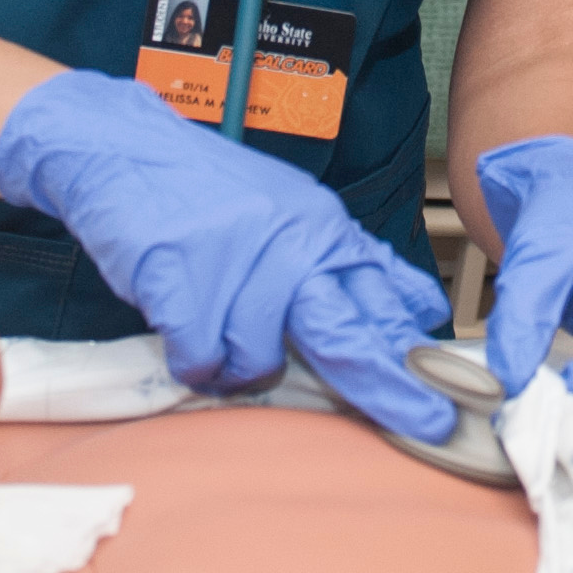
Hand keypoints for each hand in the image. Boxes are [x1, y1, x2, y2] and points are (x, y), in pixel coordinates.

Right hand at [0, 72, 453, 442]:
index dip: (417, 359)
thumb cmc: (211, 191)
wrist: (124, 147)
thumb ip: (352, 263)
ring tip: (217, 331)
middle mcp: (291, 246)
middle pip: (347, 339)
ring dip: (238, 367)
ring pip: (257, 364)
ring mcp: (237, 264)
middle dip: (389, 391)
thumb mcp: (298, 212)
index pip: (384, 301)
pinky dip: (191, 359)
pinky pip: (200, 361)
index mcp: (324, 231)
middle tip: (424, 425)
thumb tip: (418, 310)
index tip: (447, 404)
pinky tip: (185, 327)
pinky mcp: (182, 281)